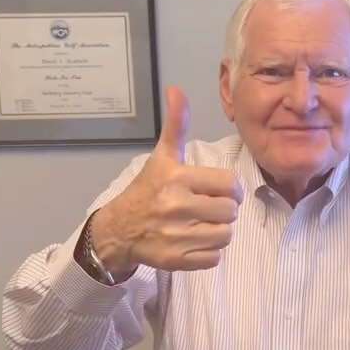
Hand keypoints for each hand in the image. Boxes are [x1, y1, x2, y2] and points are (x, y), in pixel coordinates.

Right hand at [91, 85, 241, 275]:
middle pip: (230, 212)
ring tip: (201, 225)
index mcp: (178, 178)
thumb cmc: (147, 190)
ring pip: (225, 235)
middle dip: (223, 210)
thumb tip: (176, 90)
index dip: (229, 189)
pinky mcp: (177, 260)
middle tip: (207, 208)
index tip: (218, 191)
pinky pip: (214, 258)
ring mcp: (177, 236)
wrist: (118, 229)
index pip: (230, 185)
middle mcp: (177, 207)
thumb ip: (176, 125)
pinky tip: (194, 241)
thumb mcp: (162, 156)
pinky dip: (208, 252)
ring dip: (218, 231)